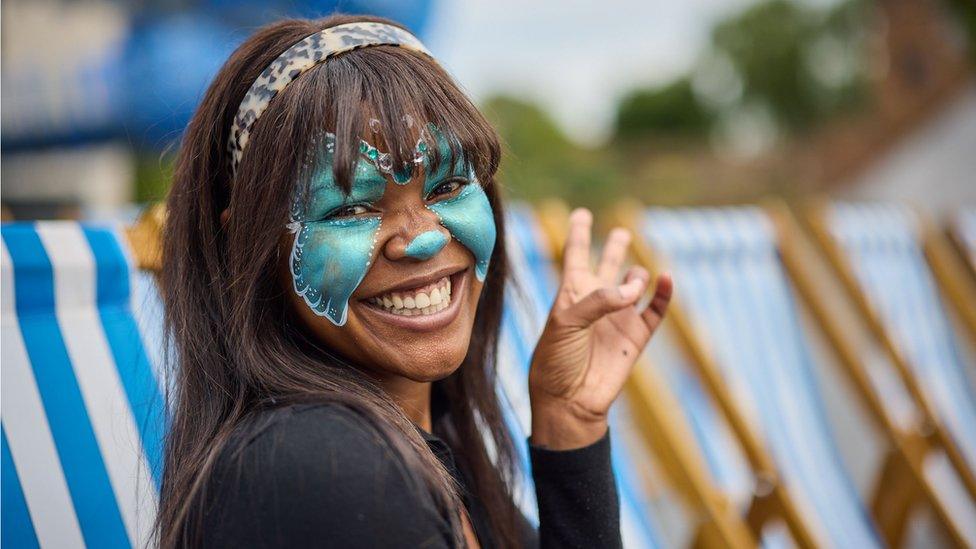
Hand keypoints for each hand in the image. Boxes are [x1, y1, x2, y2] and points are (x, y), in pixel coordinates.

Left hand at [529, 208, 671, 449]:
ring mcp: (618, 318)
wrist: (569, 401)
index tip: (582, 214)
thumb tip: (633, 289)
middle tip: (621, 233)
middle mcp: (596, 302)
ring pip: (634, 284)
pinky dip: (663, 294)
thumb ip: (598, 301)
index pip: (576, 255)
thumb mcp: (566, 323)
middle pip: (607, 265)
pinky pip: (655, 310)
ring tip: (633, 279)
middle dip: (614, 248)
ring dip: (637, 275)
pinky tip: (665, 279)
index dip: (579, 233)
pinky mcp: (636, 337)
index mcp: (571, 294)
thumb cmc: (556, 360)